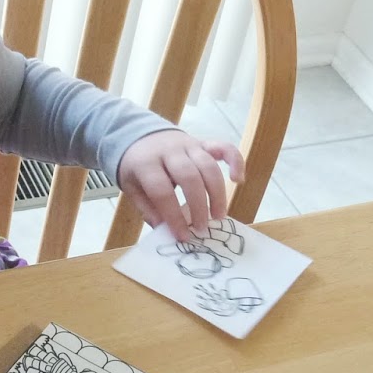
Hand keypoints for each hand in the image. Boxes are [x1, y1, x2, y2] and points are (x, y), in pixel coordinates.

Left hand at [116, 129, 243, 238]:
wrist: (139, 135)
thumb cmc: (137, 167)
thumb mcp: (133, 188)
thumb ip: (148, 208)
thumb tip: (166, 231)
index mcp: (146, 163)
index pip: (162, 191)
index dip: (174, 216)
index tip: (183, 236)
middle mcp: (169, 151)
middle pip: (189, 177)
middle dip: (199, 206)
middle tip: (202, 228)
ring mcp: (188, 144)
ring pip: (209, 166)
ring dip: (218, 193)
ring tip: (218, 216)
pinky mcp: (203, 142)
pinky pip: (224, 147)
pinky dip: (236, 161)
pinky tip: (239, 180)